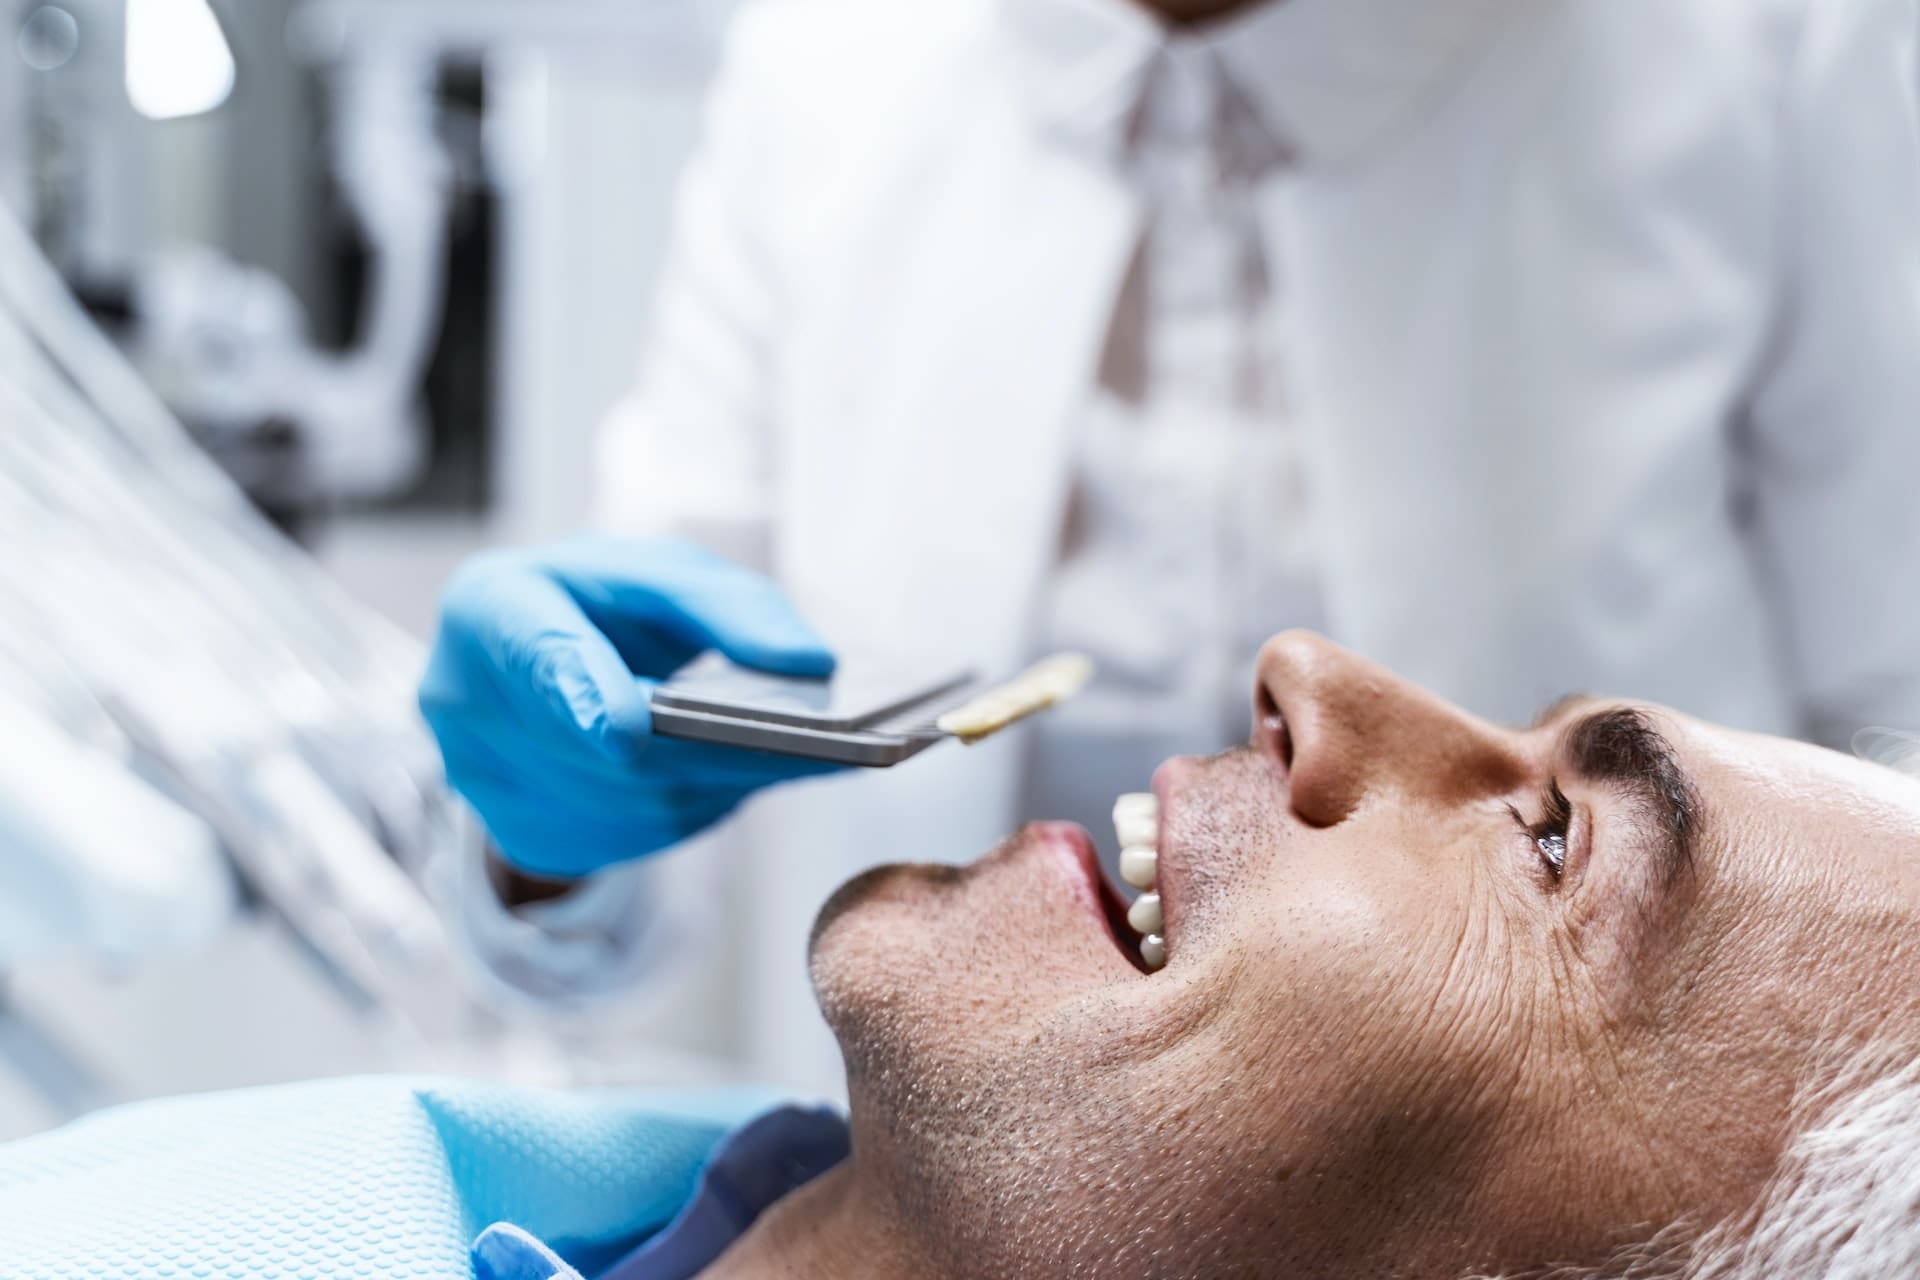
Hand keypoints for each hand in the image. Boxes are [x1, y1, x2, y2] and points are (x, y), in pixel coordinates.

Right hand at [419, 536, 839, 877]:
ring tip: (804, 757)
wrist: (538, 665)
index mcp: (491, 606)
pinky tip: (743, 781)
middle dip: (710, 746)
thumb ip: (732, 606)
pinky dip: (695, 808)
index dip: (577, 693)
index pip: (531, 652)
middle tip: (810, 746)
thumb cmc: (604, 608)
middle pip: (601, 747)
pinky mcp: (521, 833)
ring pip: (621, 802)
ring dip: (718, 782)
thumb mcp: (662, 576)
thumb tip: (811, 664)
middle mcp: (464, 699)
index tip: (624, 733)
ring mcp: (483, 781)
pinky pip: (624, 836)